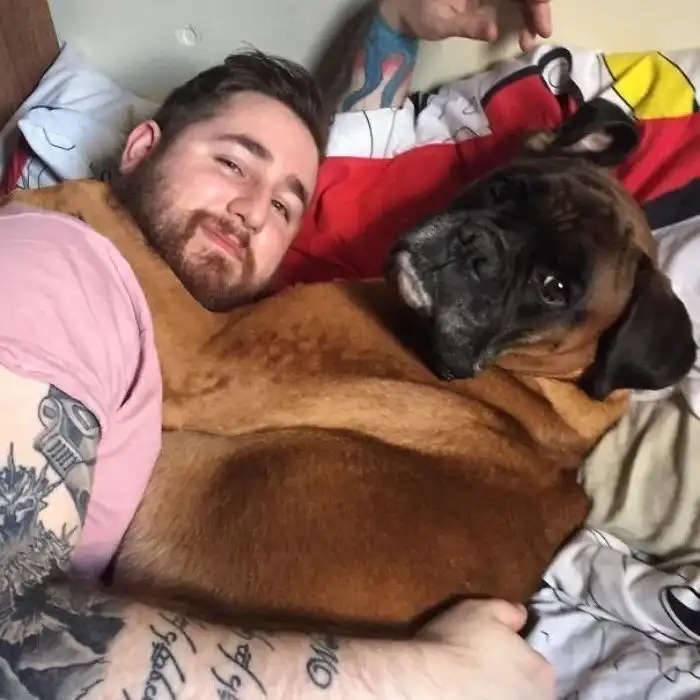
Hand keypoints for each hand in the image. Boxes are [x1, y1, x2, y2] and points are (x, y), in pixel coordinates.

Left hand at [380, 0, 552, 50]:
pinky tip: (522, 33)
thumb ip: (467, 25)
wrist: (400, 9)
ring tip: (528, 40)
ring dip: (530, 12)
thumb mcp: (439, 23)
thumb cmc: (417, 13)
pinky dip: (521, 13)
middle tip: (539, 35)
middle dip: (536, 7)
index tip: (540, 25)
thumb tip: (494, 31)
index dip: (535, 1)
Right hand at [414, 599, 554, 699]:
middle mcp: (538, 699)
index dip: (514, 655)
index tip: (494, 651)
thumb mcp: (482, 610)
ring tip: (475, 685)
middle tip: (484, 668)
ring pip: (512, 698)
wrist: (428, 681)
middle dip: (511, 677)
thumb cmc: (457, 642)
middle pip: (528, 686)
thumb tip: (521, 615)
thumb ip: (509, 610)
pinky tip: (467, 694)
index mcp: (541, 671)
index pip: (534, 662)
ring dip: (500, 692)